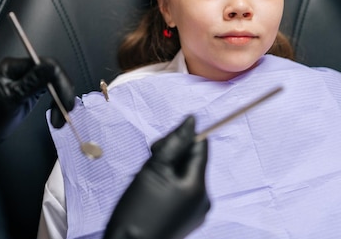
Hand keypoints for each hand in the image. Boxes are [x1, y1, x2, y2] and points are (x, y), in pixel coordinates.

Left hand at [0, 56, 73, 147]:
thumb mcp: (12, 99)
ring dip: (61, 99)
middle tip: (65, 112)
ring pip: (54, 83)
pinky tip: (58, 113)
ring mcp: (27, 80)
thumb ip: (33, 82)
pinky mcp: (30, 91)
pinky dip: (57, 102)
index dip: (60, 82)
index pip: (47, 65)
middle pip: (53, 73)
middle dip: (62, 93)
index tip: (65, 102)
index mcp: (14, 66)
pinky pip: (50, 91)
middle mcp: (21, 70)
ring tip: (60, 119)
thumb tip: (52, 67)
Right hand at [103, 116, 209, 238]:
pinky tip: (149, 195)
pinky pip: (180, 192)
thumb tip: (192, 119)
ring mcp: (195, 212)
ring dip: (166, 171)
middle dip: (170, 156)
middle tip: (147, 165)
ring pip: (184, 176)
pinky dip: (166, 186)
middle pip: (191, 161)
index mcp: (199, 186)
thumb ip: (174, 143)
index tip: (159, 145)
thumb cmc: (137, 209)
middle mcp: (203, 199)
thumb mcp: (153, 168)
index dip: (181, 138)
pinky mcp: (186, 220)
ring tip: (145, 182)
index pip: (201, 147)